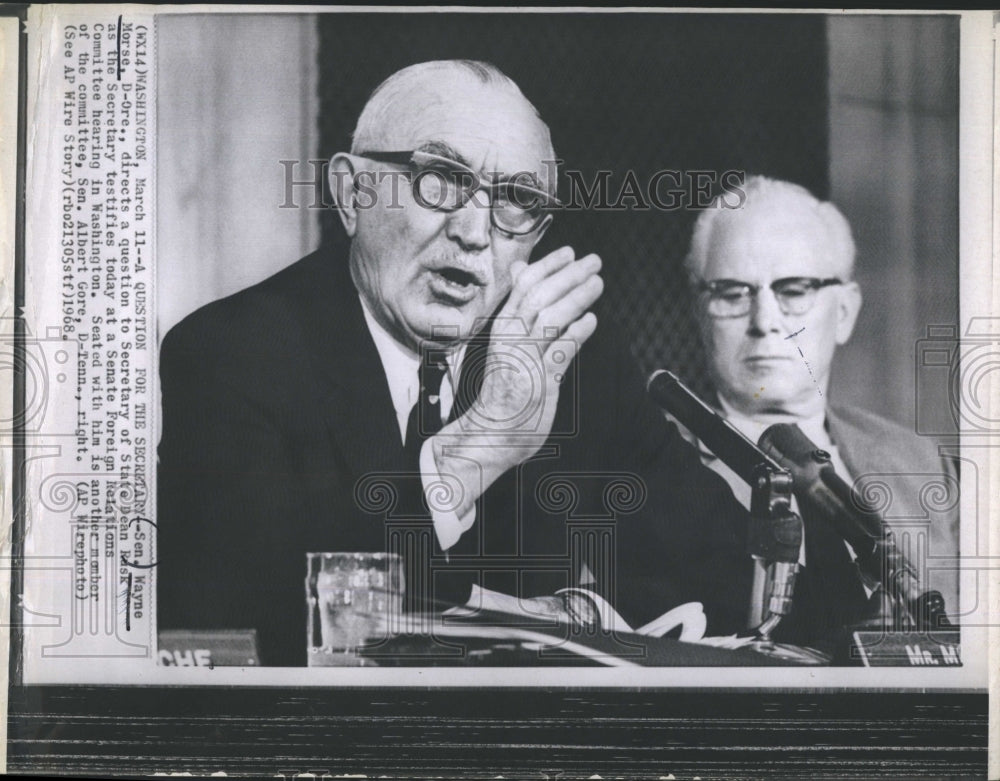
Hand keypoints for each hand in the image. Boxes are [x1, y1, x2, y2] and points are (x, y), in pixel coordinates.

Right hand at [430, 247, 602, 517]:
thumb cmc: (502, 386)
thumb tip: (519, 269)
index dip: (547, 266)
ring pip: (550, 319)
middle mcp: (510, 340)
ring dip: (576, 298)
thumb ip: (516, 307)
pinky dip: (576, 334)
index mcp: (501, 328)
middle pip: (539, 298)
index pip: (523, 287)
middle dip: (568, 276)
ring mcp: (524, 361)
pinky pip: (560, 352)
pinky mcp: (539, 383)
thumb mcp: (505, 340)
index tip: (568, 253)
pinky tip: (591, 321)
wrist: (488, 433)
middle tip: (593, 262)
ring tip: (597, 284)